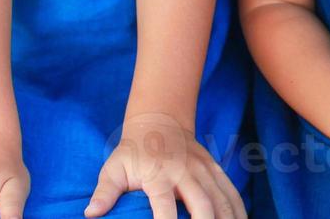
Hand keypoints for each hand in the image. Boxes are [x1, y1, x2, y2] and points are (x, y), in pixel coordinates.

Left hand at [85, 112, 245, 218]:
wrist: (160, 120)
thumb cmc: (133, 152)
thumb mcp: (113, 168)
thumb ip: (105, 192)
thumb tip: (91, 214)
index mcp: (158, 175)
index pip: (164, 205)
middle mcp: (184, 172)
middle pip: (202, 203)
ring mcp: (203, 170)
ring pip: (222, 199)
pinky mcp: (215, 169)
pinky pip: (231, 192)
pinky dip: (238, 209)